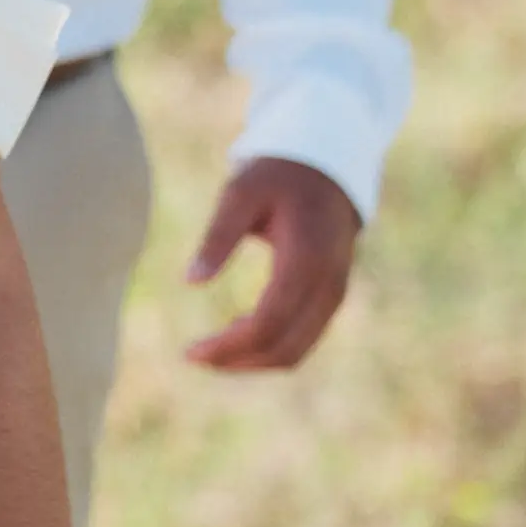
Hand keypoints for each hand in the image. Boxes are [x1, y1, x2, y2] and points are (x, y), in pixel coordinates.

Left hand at [185, 158, 360, 371]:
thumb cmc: (277, 176)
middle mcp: (327, 285)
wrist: (328, 165)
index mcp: (305, 260)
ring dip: (252, 359)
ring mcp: (335, 294)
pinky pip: (303, 339)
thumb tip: (191, 282)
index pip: (267, 324)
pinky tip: (237, 330)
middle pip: (283, 349)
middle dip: (236, 361)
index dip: (228, 346)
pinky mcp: (332, 297)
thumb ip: (217, 237)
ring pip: (296, 351)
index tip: (190, 352)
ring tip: (211, 348)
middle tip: (193, 355)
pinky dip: (270, 347)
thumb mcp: (240, 193)